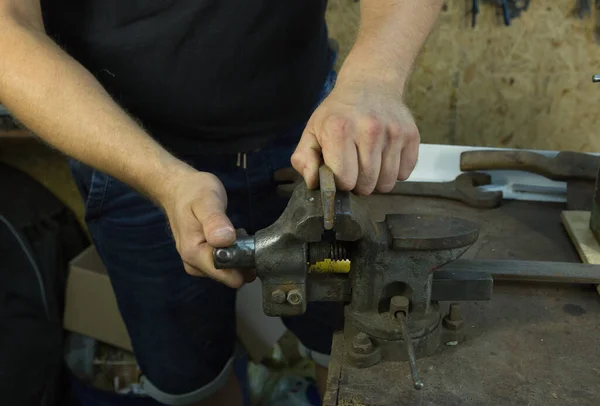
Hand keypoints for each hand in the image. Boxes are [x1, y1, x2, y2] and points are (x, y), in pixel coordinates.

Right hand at [160, 170, 252, 287]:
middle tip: (243, 234)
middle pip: (230, 276)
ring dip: (239, 255)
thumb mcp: (207, 200)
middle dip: (243, 259)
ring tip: (237, 233)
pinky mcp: (203, 259)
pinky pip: (225, 264)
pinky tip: (234, 238)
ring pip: (229, 271)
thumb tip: (226, 240)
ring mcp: (198, 263)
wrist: (178, 188)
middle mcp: (194, 264)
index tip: (250, 245)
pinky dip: (234, 253)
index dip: (244, 264)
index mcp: (194, 254)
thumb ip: (215, 221)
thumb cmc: (193, 192)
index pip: (227, 277)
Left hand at [291, 78, 419, 194]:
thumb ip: (304, 159)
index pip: (345, 180)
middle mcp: (369, 129)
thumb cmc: (339, 113)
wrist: (370, 83)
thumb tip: (314, 182)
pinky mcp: (411, 135)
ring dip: (377, 181)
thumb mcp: (312, 131)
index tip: (339, 172)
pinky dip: (394, 172)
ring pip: (387, 183)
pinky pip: (405, 174)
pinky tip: (384, 157)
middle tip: (354, 168)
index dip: (340, 182)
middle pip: (367, 185)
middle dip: (358, 183)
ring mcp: (394, 132)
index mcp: (340, 130)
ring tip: (368, 163)